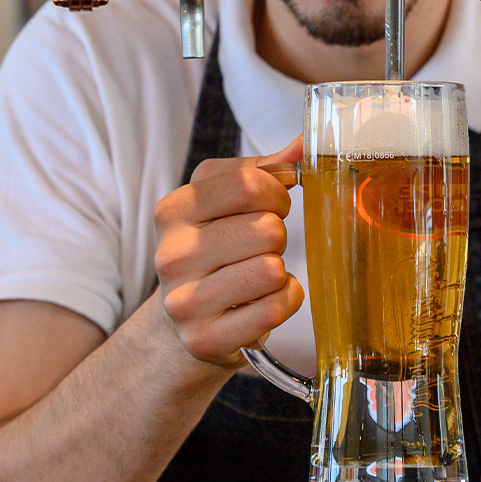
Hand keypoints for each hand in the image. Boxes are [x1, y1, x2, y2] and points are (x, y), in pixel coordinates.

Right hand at [152, 139, 305, 368]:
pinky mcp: (205, 339)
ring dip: (280, 271)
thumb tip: (308, 142)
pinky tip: (264, 300)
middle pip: (268, 229)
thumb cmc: (215, 250)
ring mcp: (185, 302)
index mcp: (174, 209)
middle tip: (259, 249)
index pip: (250, 183)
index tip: (271, 207)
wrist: (181, 321)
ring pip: (272, 270)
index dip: (276, 194)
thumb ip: (267, 168)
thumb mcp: (226, 201)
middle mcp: (171, 255)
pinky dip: (285, 301)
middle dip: (278, 237)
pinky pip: (275, 308)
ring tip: (258, 276)